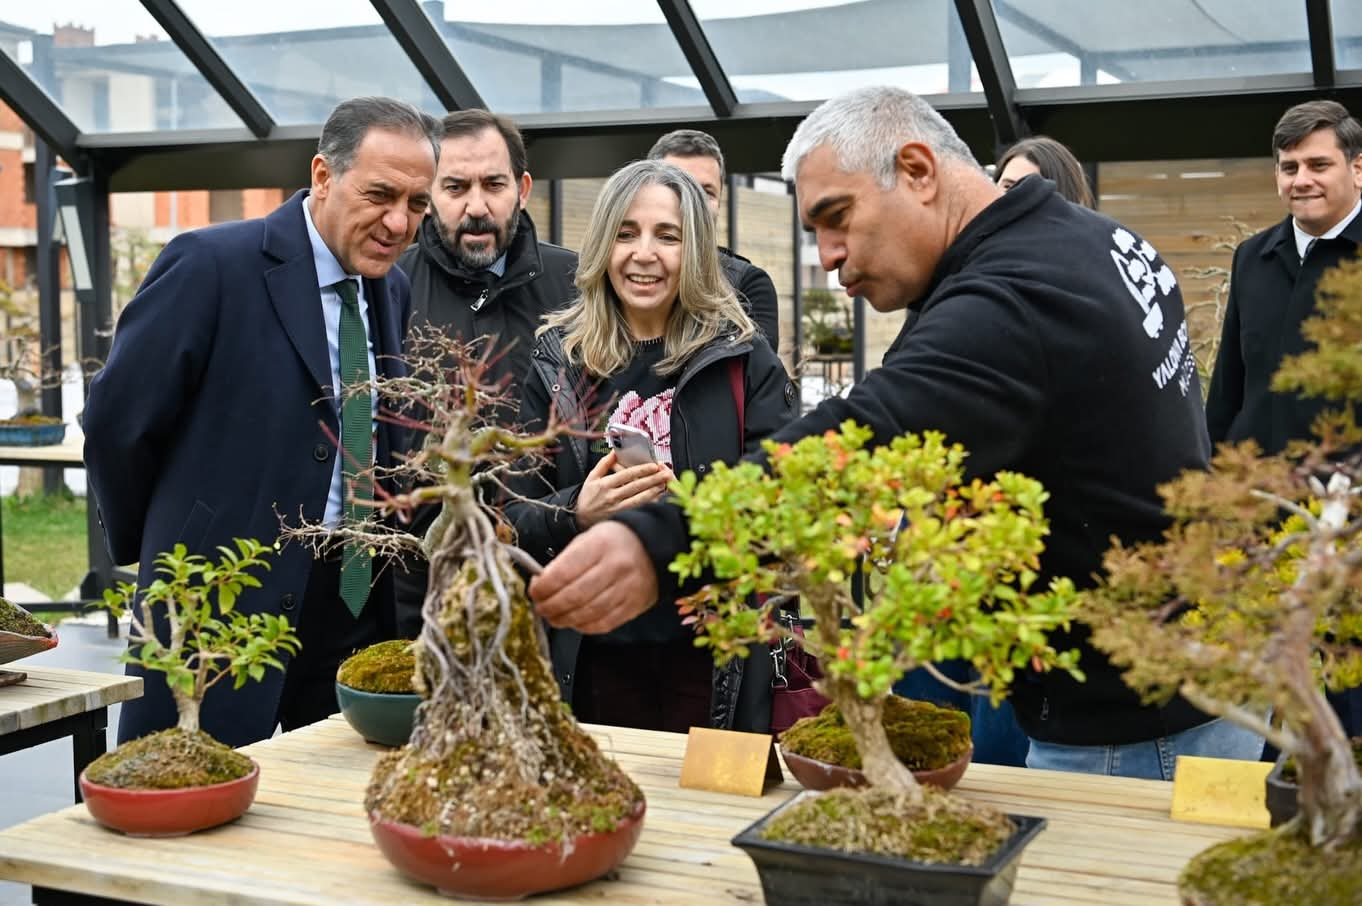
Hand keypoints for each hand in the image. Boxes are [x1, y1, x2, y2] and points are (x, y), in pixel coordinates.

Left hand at [530, 521, 657, 633]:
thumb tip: (541, 586)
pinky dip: (583, 626)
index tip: (534, 591)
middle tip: (540, 608)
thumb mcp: (587, 539)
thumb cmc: (612, 543)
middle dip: (550, 607)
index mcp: (599, 546)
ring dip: (564, 619)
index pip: (563, 573)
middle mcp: (614, 568)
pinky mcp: (633, 606)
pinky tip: (574, 621)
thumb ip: (564, 562)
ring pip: (587, 613)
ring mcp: (626, 589)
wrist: (653, 547)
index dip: (542, 587)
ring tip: (553, 617)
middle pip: (574, 596)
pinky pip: (603, 624)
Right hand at [574, 451, 671, 528]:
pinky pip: (637, 510)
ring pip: (639, 499)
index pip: (626, 475)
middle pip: (636, 486)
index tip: (653, 466)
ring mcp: (617, 508)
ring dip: (653, 492)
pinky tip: (658, 499)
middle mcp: (612, 497)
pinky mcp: (621, 517)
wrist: (580, 519)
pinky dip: (648, 504)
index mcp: (605, 485)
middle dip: (652, 479)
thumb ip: (604, 464)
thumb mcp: (592, 477)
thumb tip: (615, 451)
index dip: (641, 470)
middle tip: (666, 474)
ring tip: (665, 485)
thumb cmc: (588, 497)